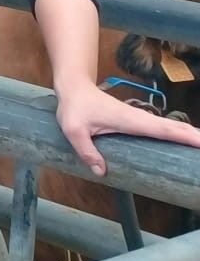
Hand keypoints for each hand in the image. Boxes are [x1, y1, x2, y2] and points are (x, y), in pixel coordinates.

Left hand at [55, 87, 199, 176]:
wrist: (75, 88)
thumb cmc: (75, 107)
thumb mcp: (74, 130)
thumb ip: (86, 151)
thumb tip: (101, 172)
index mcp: (131, 121)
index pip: (163, 130)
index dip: (184, 136)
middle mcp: (140, 119)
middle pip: (174, 128)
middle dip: (194, 137)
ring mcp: (139, 119)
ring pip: (170, 127)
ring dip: (188, 135)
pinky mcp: (136, 121)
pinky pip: (162, 128)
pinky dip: (177, 133)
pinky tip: (184, 140)